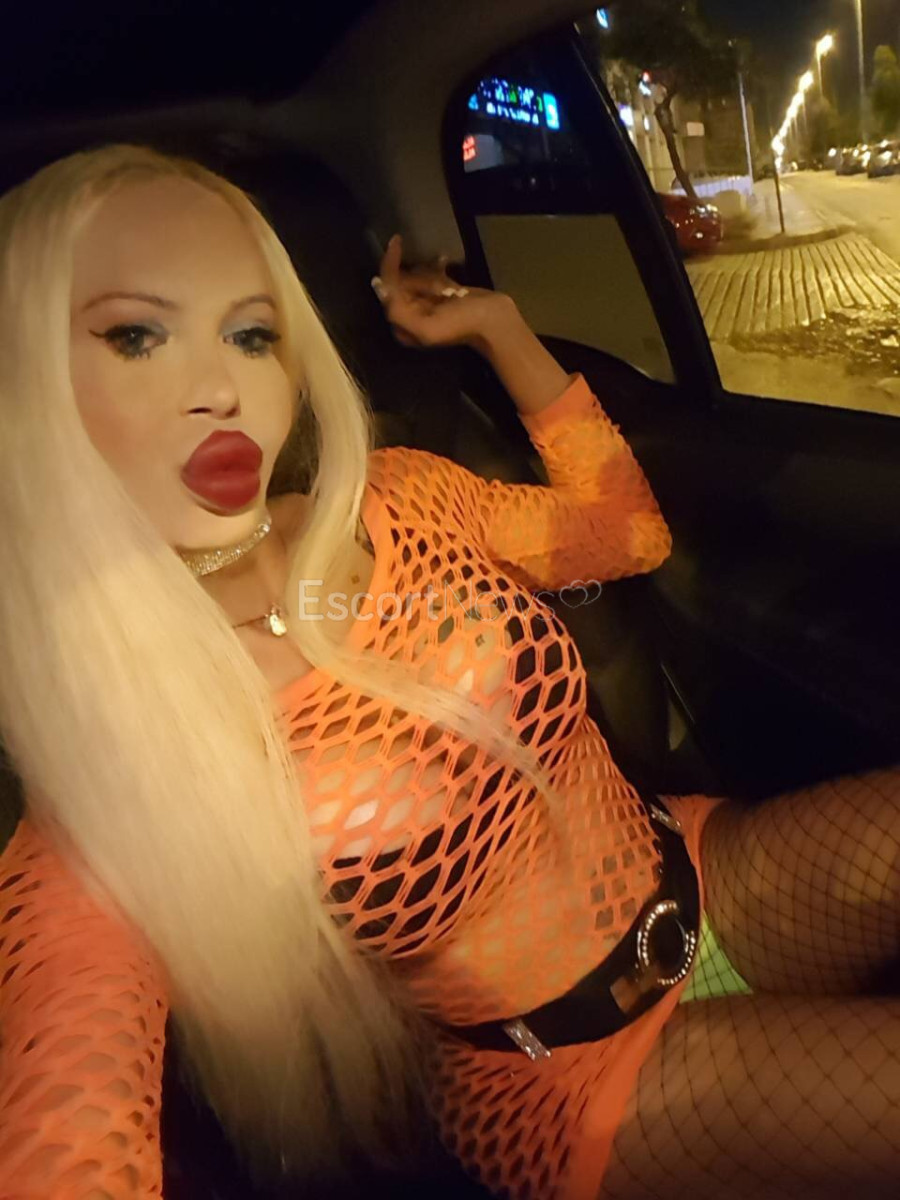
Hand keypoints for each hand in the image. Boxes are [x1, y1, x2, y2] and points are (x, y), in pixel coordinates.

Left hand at [371, 233, 516, 351]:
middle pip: (402, 283)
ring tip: (449, 288)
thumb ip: (399, 312)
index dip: (390, 268)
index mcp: (404, 327)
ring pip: (417, 276)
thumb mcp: (426, 326)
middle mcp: (412, 315)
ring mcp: (428, 303)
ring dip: (430, 275)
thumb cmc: (462, 324)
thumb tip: (381, 288)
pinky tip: (446, 262)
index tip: (395, 242)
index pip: (388, 293)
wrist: (495, 321)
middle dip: (419, 279)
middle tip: (441, 291)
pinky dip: (437, 266)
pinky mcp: (443, 292)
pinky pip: (431, 273)